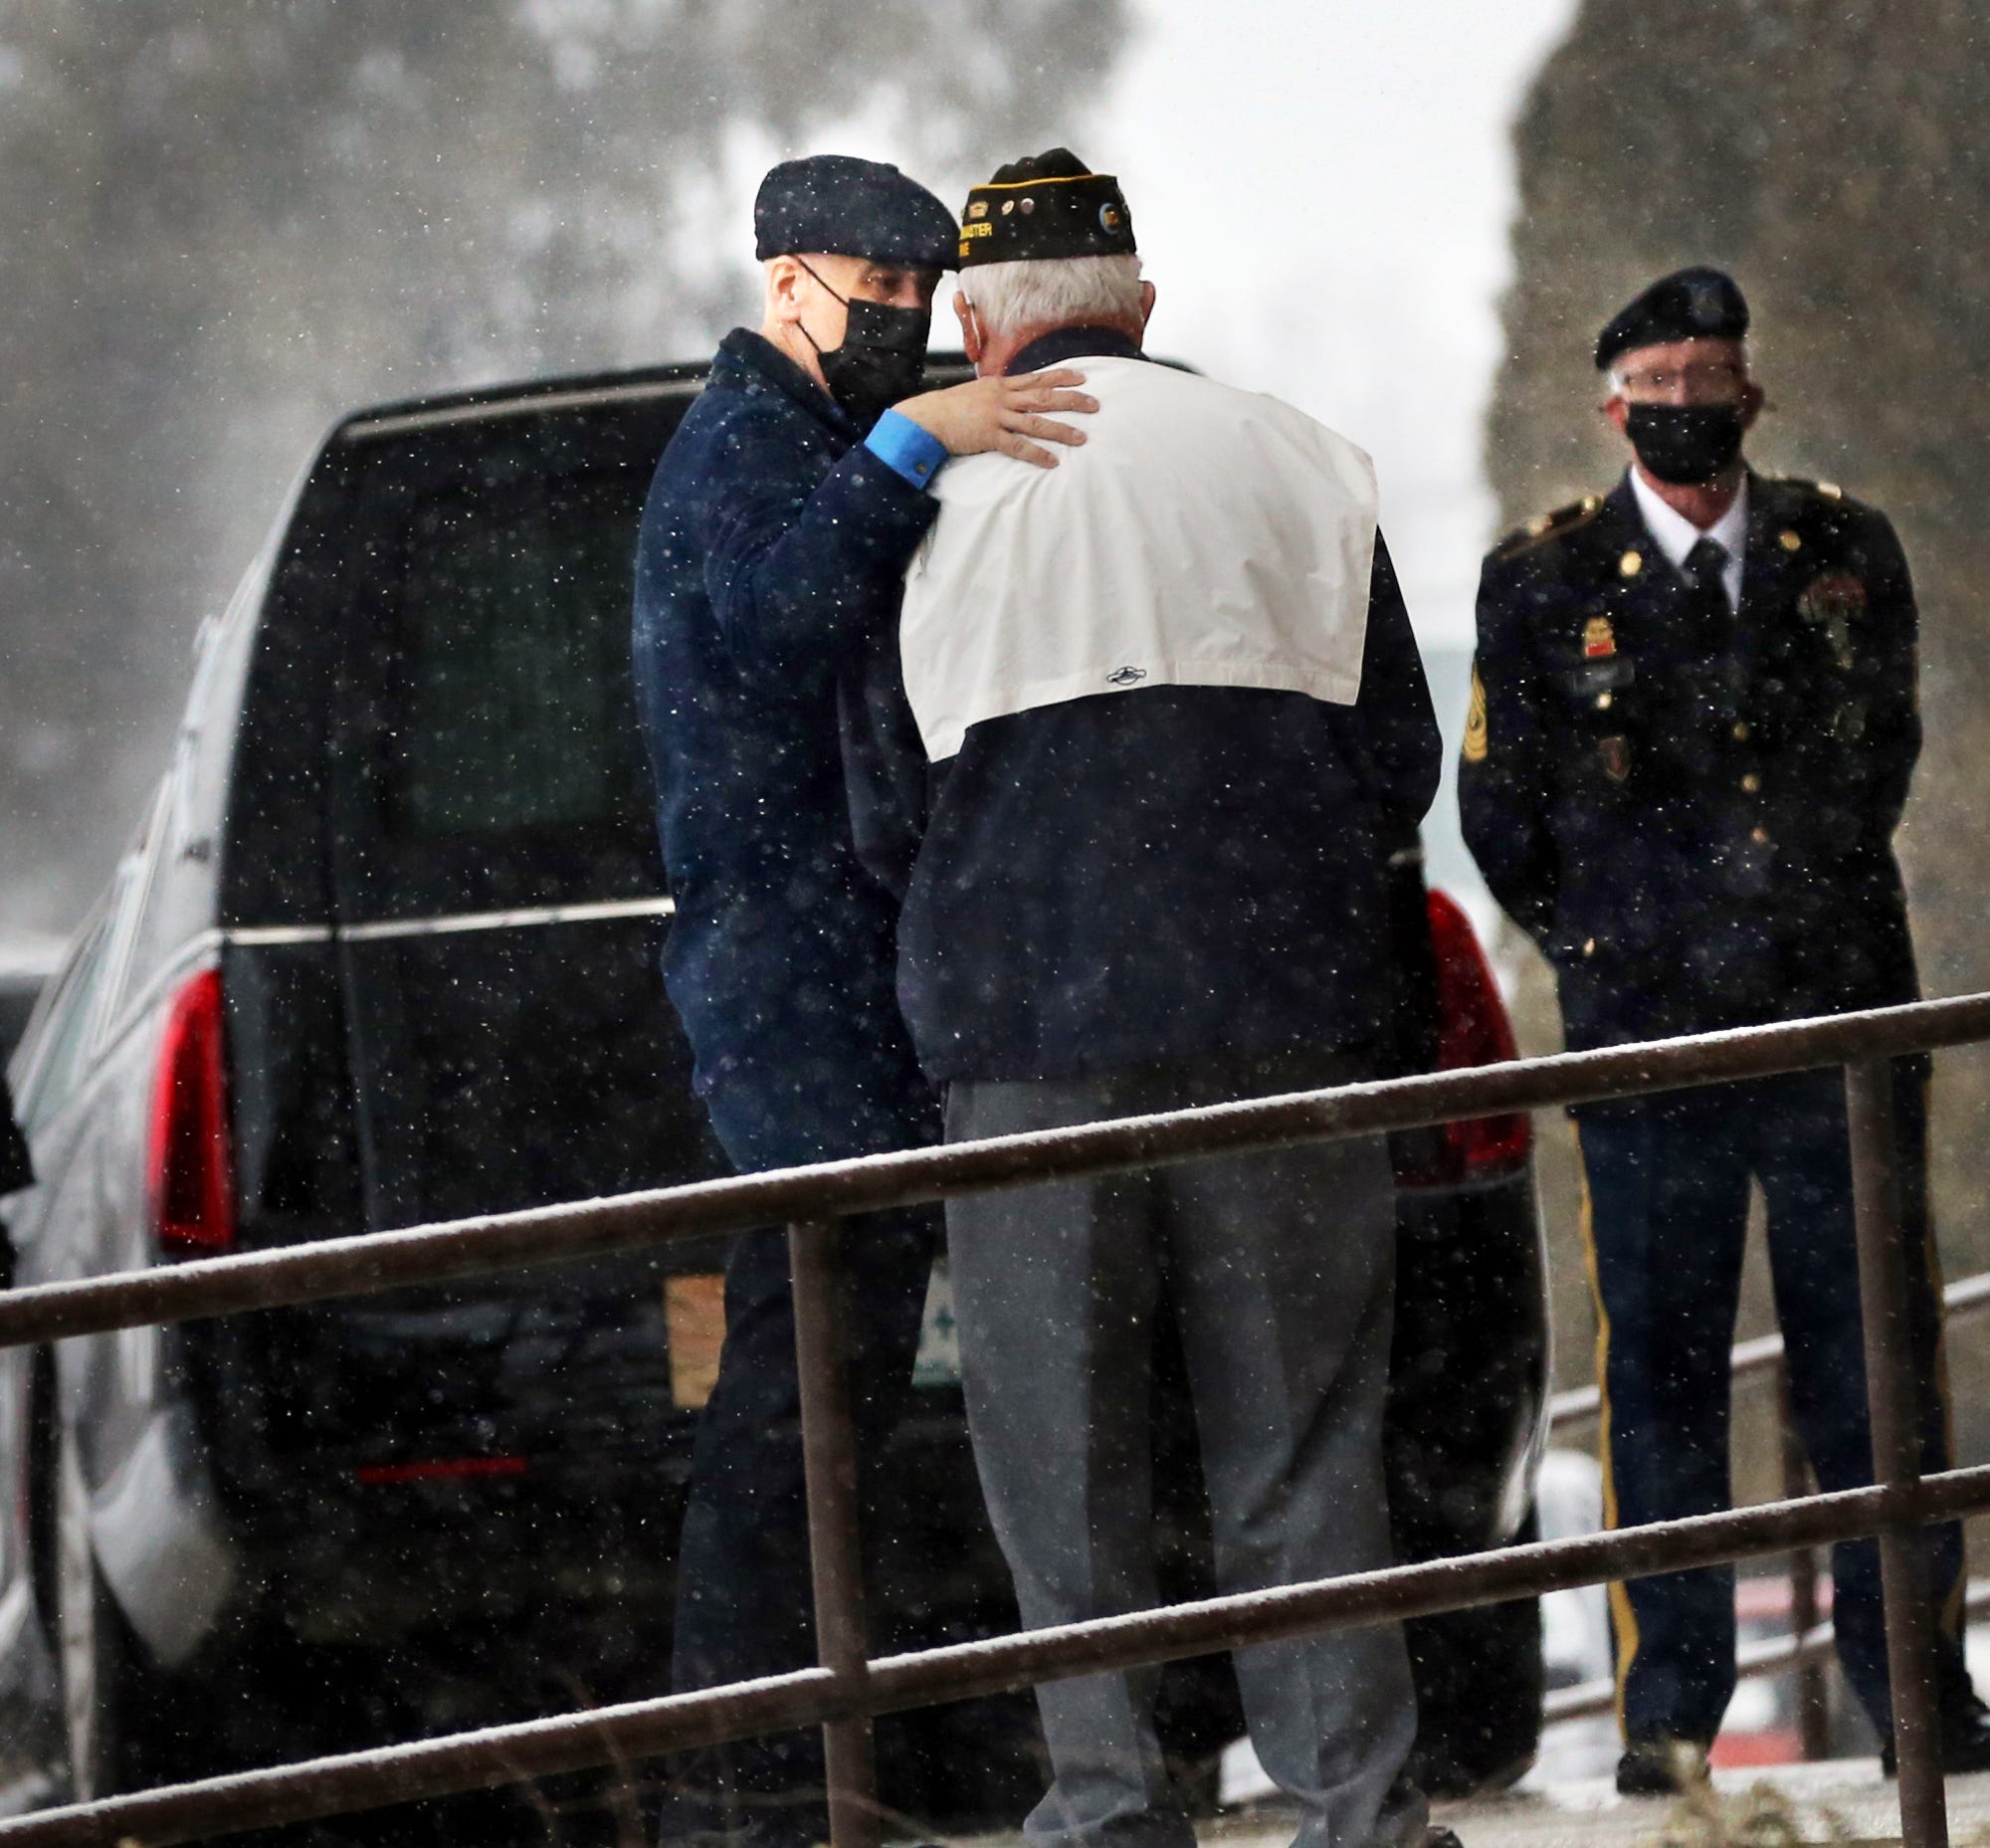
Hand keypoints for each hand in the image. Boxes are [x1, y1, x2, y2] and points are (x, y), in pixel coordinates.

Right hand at [896, 369, 1096, 468]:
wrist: (927, 417)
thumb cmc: (950, 408)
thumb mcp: (976, 393)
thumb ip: (997, 394)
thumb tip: (1013, 396)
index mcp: (1001, 385)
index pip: (1037, 378)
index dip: (1062, 377)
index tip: (1083, 377)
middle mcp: (1002, 397)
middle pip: (1044, 396)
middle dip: (1072, 400)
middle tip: (1095, 405)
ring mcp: (996, 416)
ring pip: (1036, 421)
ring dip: (1061, 430)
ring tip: (1082, 438)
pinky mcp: (989, 436)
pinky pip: (1018, 446)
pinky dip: (1036, 454)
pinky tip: (1052, 462)